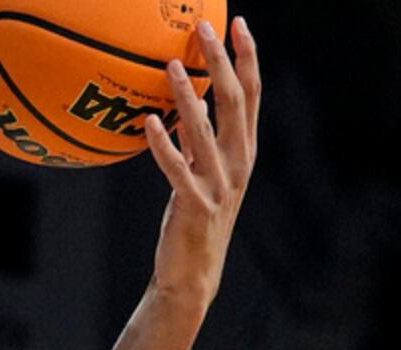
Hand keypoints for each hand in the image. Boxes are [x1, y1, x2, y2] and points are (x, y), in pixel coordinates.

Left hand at [143, 17, 259, 304]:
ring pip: (206, 132)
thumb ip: (196, 142)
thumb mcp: (199, 174)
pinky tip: (149, 121)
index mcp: (243, 152)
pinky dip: (164, 144)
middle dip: (221, 62)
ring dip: (190, 96)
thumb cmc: (193, 220)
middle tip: (203, 28)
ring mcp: (219, 186)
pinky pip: (177, 169)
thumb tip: (183, 106)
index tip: (236, 23)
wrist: (192, 274)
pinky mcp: (194, 206)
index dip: (246, 58)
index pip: (252, 96)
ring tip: (170, 65)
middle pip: (235, 103)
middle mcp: (238, 164)